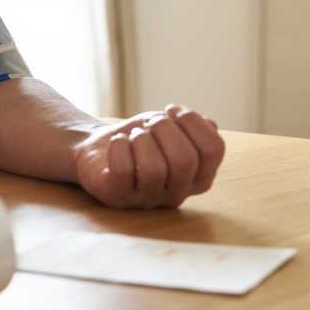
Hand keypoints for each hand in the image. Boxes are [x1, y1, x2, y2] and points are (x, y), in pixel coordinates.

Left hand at [72, 105, 224, 208]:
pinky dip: (120, 147)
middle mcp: (175, 194)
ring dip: (142, 139)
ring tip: (134, 136)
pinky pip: (124, 171)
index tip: (171, 110)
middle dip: (165, 129)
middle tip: (151, 122)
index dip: (193, 121)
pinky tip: (118, 142)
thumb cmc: (139, 139)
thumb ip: (196, 127)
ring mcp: (146, 199)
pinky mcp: (117, 197)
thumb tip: (210, 125)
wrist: (96, 149)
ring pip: (154, 169)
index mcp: (197, 178)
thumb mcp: (171, 126)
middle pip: (185, 161)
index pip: (213, 150)